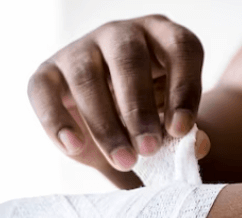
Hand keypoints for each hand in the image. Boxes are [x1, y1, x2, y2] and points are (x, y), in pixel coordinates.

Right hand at [27, 14, 209, 186]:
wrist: (103, 121)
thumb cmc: (144, 118)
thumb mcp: (167, 125)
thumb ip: (183, 136)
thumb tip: (196, 145)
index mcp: (161, 36)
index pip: (180, 49)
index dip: (183, 89)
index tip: (181, 131)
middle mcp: (120, 34)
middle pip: (129, 59)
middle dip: (139, 109)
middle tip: (149, 150)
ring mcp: (80, 49)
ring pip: (86, 77)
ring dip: (104, 123)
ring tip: (123, 159)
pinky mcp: (47, 71)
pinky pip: (44, 92)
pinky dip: (57, 122)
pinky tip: (74, 148)